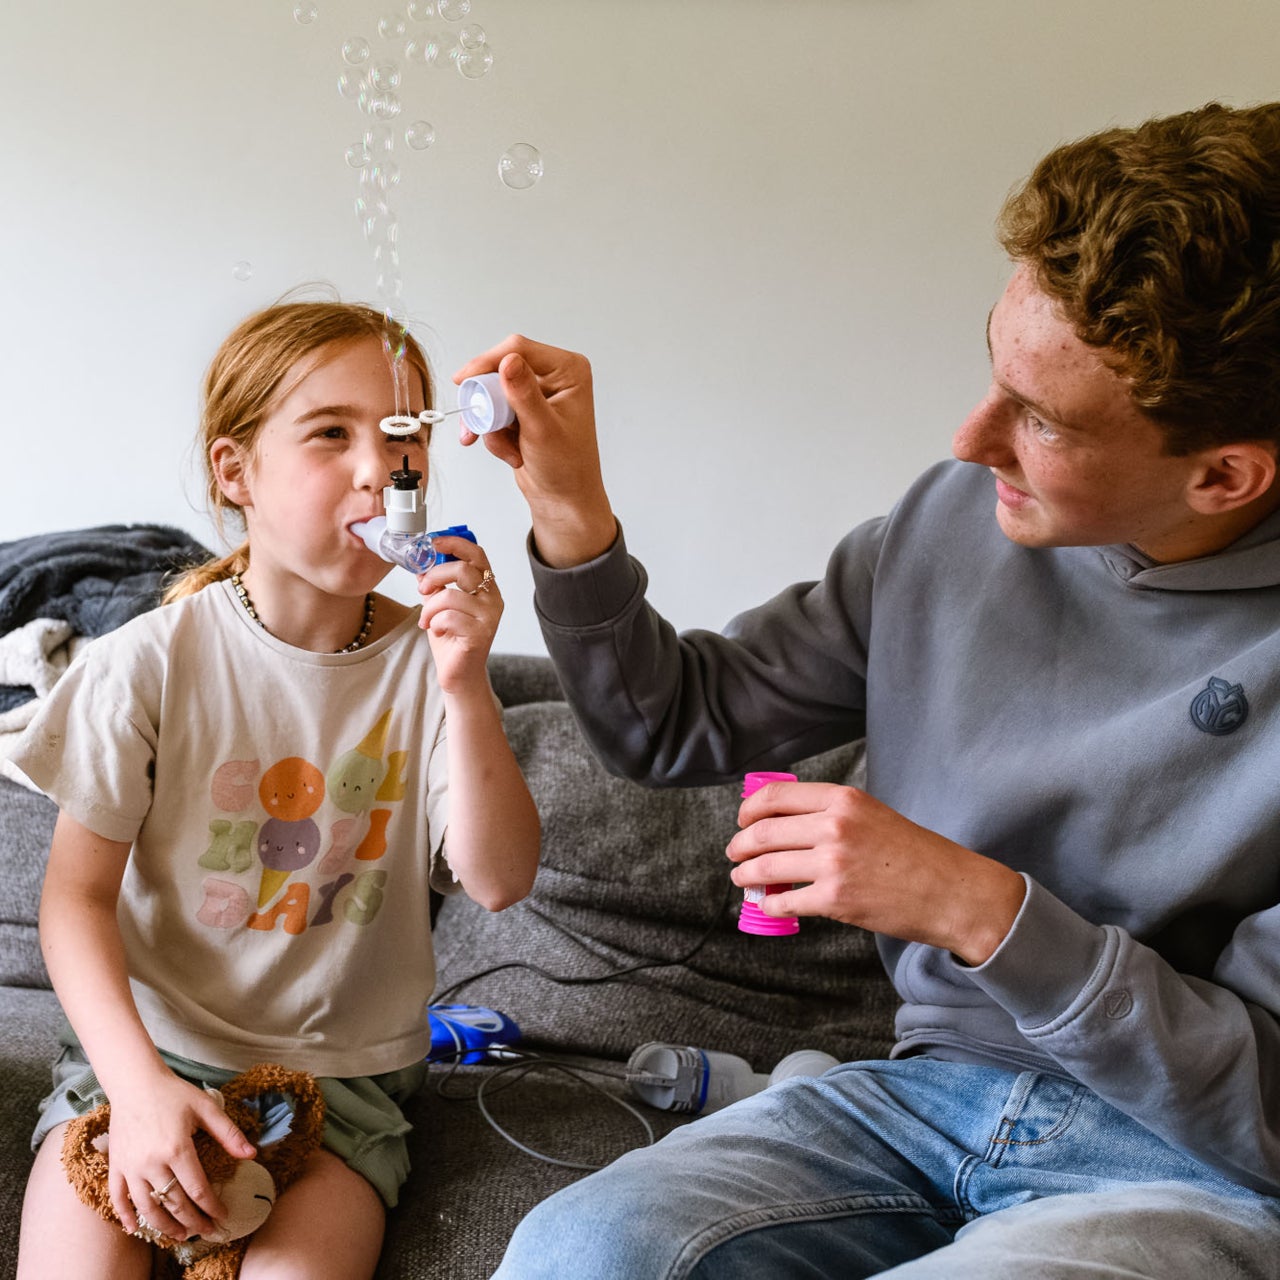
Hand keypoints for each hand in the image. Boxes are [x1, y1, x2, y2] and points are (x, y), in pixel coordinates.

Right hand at [105, 1068, 255, 1238]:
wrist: (136, 1083)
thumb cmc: (174, 1093)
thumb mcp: (207, 1108)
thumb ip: (229, 1133)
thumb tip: (252, 1154)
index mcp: (177, 1149)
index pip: (197, 1189)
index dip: (211, 1206)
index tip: (222, 1216)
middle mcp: (152, 1163)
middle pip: (174, 1203)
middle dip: (193, 1221)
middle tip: (205, 1231)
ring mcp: (131, 1167)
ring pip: (146, 1207)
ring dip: (163, 1226)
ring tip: (179, 1235)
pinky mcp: (116, 1166)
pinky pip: (117, 1198)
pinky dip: (125, 1216)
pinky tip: (135, 1229)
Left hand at [416, 536, 502, 692]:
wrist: (459, 674)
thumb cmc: (452, 639)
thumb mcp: (441, 605)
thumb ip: (436, 584)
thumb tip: (421, 563)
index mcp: (487, 587)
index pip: (477, 555)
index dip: (456, 543)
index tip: (433, 543)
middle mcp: (493, 599)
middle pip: (463, 570)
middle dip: (435, 576)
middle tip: (422, 589)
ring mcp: (489, 617)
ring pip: (450, 596)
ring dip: (429, 608)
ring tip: (427, 620)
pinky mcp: (481, 634)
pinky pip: (448, 618)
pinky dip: (435, 624)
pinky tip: (438, 632)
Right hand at [453, 336, 616, 566]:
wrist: (563, 500)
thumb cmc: (567, 469)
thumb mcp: (543, 430)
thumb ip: (524, 395)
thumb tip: (508, 362)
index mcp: (569, 371)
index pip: (519, 350)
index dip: (487, 362)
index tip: (463, 380)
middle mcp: (553, 376)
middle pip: (499, 371)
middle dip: (488, 404)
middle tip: (484, 426)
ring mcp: (536, 394)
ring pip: (491, 394)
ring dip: (491, 425)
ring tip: (508, 450)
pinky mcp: (522, 410)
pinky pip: (492, 412)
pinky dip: (493, 434)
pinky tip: (511, 453)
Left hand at [727, 780, 1025, 965]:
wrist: (951, 891)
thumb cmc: (915, 853)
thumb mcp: (872, 814)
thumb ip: (829, 814)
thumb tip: (782, 824)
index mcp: (842, 799)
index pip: (775, 796)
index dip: (749, 809)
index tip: (742, 820)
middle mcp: (834, 826)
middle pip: (762, 832)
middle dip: (740, 845)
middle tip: (735, 853)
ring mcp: (833, 864)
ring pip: (766, 867)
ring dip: (746, 875)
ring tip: (743, 879)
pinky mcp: (835, 900)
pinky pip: (785, 901)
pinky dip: (770, 904)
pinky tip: (769, 904)